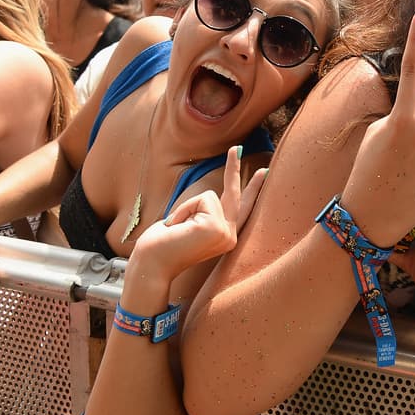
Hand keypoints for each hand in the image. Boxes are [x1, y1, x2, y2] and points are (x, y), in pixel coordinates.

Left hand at [129, 146, 266, 282]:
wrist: (150, 266)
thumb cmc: (163, 247)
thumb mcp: (189, 226)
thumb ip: (204, 214)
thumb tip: (210, 198)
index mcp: (224, 237)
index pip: (242, 208)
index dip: (253, 188)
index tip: (264, 171)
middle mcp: (231, 236)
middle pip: (237, 195)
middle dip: (234, 168)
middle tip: (236, 148)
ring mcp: (226, 233)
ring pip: (208, 197)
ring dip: (185, 208)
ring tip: (174, 229)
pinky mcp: (216, 227)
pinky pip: (200, 200)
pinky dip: (183, 210)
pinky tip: (175, 228)